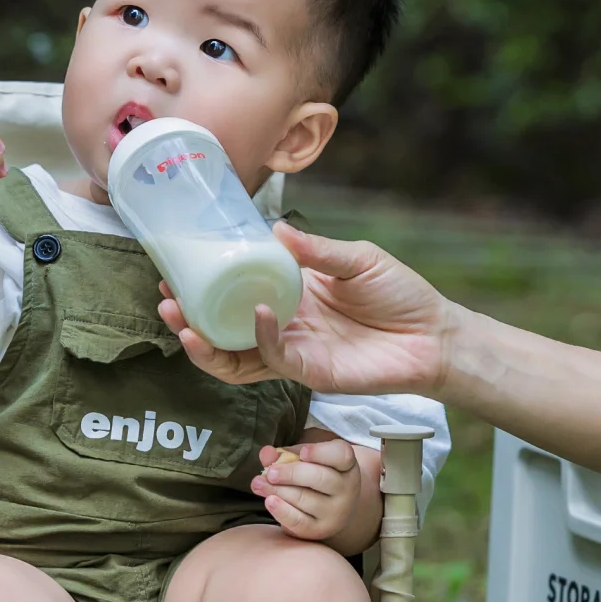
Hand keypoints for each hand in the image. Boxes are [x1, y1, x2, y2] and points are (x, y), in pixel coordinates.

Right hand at [158, 224, 455, 397]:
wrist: (434, 335)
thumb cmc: (399, 294)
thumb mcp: (356, 258)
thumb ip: (316, 249)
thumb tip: (274, 229)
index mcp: (288, 294)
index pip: (234, 292)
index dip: (203, 285)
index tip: (174, 268)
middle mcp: (282, 325)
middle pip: (222, 330)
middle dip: (188, 319)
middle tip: (166, 300)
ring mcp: (293, 351)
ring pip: (235, 357)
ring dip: (206, 343)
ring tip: (183, 322)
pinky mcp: (311, 372)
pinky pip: (274, 360)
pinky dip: (260, 339)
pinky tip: (256, 316)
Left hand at [250, 440, 361, 540]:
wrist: (329, 508)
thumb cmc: (314, 476)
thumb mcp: (304, 459)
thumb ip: (285, 454)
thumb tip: (266, 454)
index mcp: (346, 465)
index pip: (341, 455)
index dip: (321, 453)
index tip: (303, 452)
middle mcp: (346, 489)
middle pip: (320, 478)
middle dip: (291, 474)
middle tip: (270, 472)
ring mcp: (336, 512)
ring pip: (305, 499)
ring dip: (278, 491)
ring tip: (258, 484)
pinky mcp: (320, 529)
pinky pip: (300, 521)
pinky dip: (282, 511)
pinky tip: (269, 501)